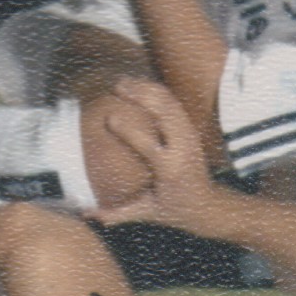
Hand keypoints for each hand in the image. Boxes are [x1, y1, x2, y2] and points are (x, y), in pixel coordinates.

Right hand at [85, 79, 228, 240]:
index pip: (149, 146)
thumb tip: (86, 215)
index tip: (109, 118)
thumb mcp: (147, 213)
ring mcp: (189, 137)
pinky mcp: (191, 131)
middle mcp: (183, 150)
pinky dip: (157, 92)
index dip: (129, 131)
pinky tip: (138, 85)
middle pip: (164, 114)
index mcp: (170, 170)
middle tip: (116, 86)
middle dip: (141, 95)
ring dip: (147, 88)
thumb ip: (117, 213)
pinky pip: (174, 105)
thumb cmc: (173, 209)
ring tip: (123, 81)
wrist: (208, 205)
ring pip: (170, 104)